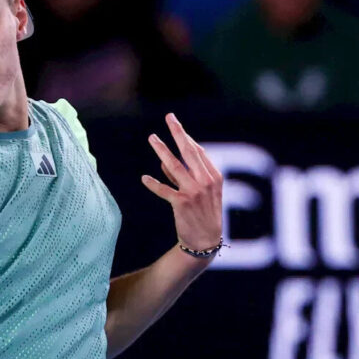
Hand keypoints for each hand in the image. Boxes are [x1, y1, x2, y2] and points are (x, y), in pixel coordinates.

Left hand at [142, 113, 222, 250]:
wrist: (205, 241)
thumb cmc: (203, 214)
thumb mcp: (202, 193)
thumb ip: (184, 176)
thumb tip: (163, 161)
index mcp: (214, 176)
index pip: (198, 152)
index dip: (186, 137)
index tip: (175, 124)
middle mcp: (205, 181)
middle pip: (189, 152)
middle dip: (178, 132)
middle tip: (169, 117)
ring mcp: (194, 192)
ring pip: (174, 166)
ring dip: (161, 150)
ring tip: (152, 137)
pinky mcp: (182, 203)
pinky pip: (164, 190)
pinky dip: (153, 184)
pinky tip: (144, 178)